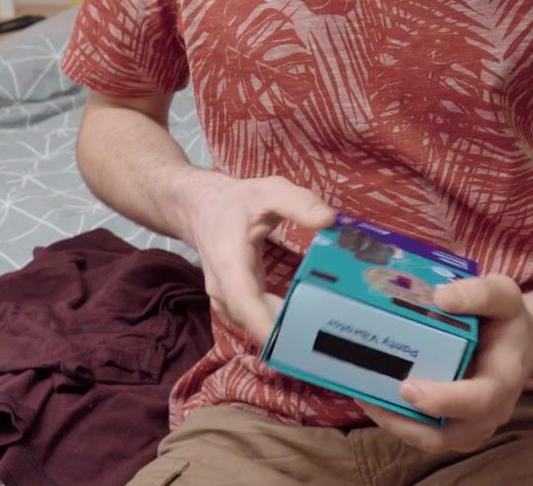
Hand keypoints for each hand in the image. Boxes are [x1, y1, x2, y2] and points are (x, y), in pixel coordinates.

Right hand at [173, 172, 334, 346]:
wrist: (200, 210)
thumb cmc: (235, 202)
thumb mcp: (269, 191)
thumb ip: (299, 203)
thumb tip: (331, 220)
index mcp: (230, 262)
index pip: (244, 301)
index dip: (266, 325)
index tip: (293, 340)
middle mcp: (224, 289)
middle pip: (253, 322)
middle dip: (288, 333)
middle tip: (328, 334)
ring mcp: (228, 301)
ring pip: (255, 326)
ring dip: (285, 333)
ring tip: (324, 331)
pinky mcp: (236, 305)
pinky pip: (257, 322)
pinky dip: (279, 327)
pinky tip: (307, 323)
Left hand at [361, 273, 532, 452]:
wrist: (521, 344)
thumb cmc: (508, 320)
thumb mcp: (503, 295)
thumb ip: (478, 293)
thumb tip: (440, 299)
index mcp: (504, 379)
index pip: (478, 400)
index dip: (443, 400)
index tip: (407, 386)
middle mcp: (491, 411)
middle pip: (448, 435)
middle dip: (405, 422)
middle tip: (369, 396)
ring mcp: (475, 425)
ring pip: (433, 440)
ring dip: (396, 424)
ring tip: (363, 396)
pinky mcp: (458, 428)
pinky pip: (427, 435)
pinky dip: (400, 422)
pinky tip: (376, 398)